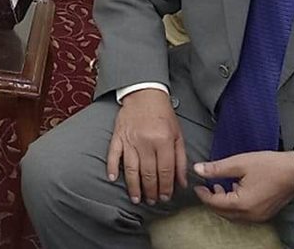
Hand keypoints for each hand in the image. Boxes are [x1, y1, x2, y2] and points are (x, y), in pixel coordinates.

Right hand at [107, 89, 187, 204]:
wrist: (144, 93)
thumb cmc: (163, 115)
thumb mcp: (178, 135)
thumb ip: (180, 159)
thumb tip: (181, 182)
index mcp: (163, 141)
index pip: (165, 171)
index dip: (165, 187)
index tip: (165, 197)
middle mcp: (146, 142)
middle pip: (148, 173)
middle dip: (151, 191)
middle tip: (152, 201)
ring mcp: (130, 140)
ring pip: (131, 168)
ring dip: (134, 186)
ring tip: (136, 198)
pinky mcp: (117, 136)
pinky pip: (113, 154)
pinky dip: (112, 167)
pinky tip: (112, 178)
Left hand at [193, 151, 293, 222]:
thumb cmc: (271, 166)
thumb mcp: (240, 163)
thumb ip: (217, 168)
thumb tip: (198, 169)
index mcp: (243, 203)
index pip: (215, 203)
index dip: (203, 194)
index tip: (198, 185)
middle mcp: (251, 215)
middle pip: (222, 212)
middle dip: (212, 200)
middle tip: (207, 186)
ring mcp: (259, 216)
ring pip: (232, 215)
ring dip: (223, 204)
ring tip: (220, 186)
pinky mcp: (265, 214)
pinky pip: (243, 214)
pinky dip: (235, 206)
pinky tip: (236, 190)